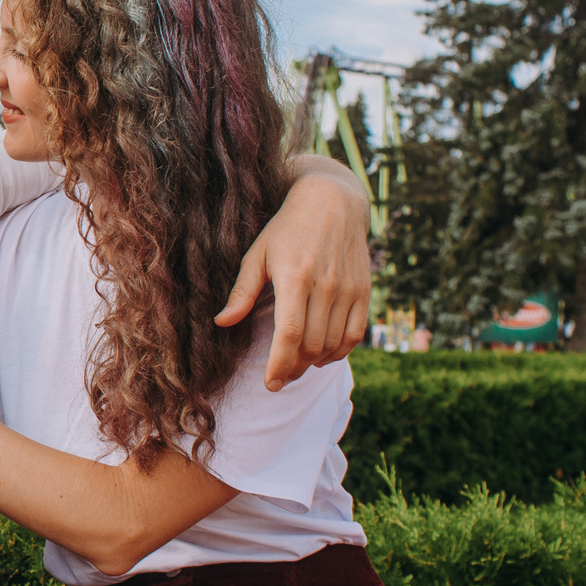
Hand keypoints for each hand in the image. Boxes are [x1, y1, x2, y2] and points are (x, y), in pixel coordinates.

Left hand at [217, 158, 373, 389]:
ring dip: (314, 362)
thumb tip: (222, 322)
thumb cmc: (286, 228)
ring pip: (333, 344)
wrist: (332, 202)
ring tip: (297, 365)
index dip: (279, 365)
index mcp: (295, 277)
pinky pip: (355, 334)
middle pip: (311, 345)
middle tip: (280, 377)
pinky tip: (323, 356)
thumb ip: (242, 291)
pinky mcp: (364, 290)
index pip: (289, 334)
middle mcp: (326, 285)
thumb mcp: (257, 254)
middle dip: (293, 368)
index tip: (270, 384)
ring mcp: (349, 289)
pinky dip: (340, 352)